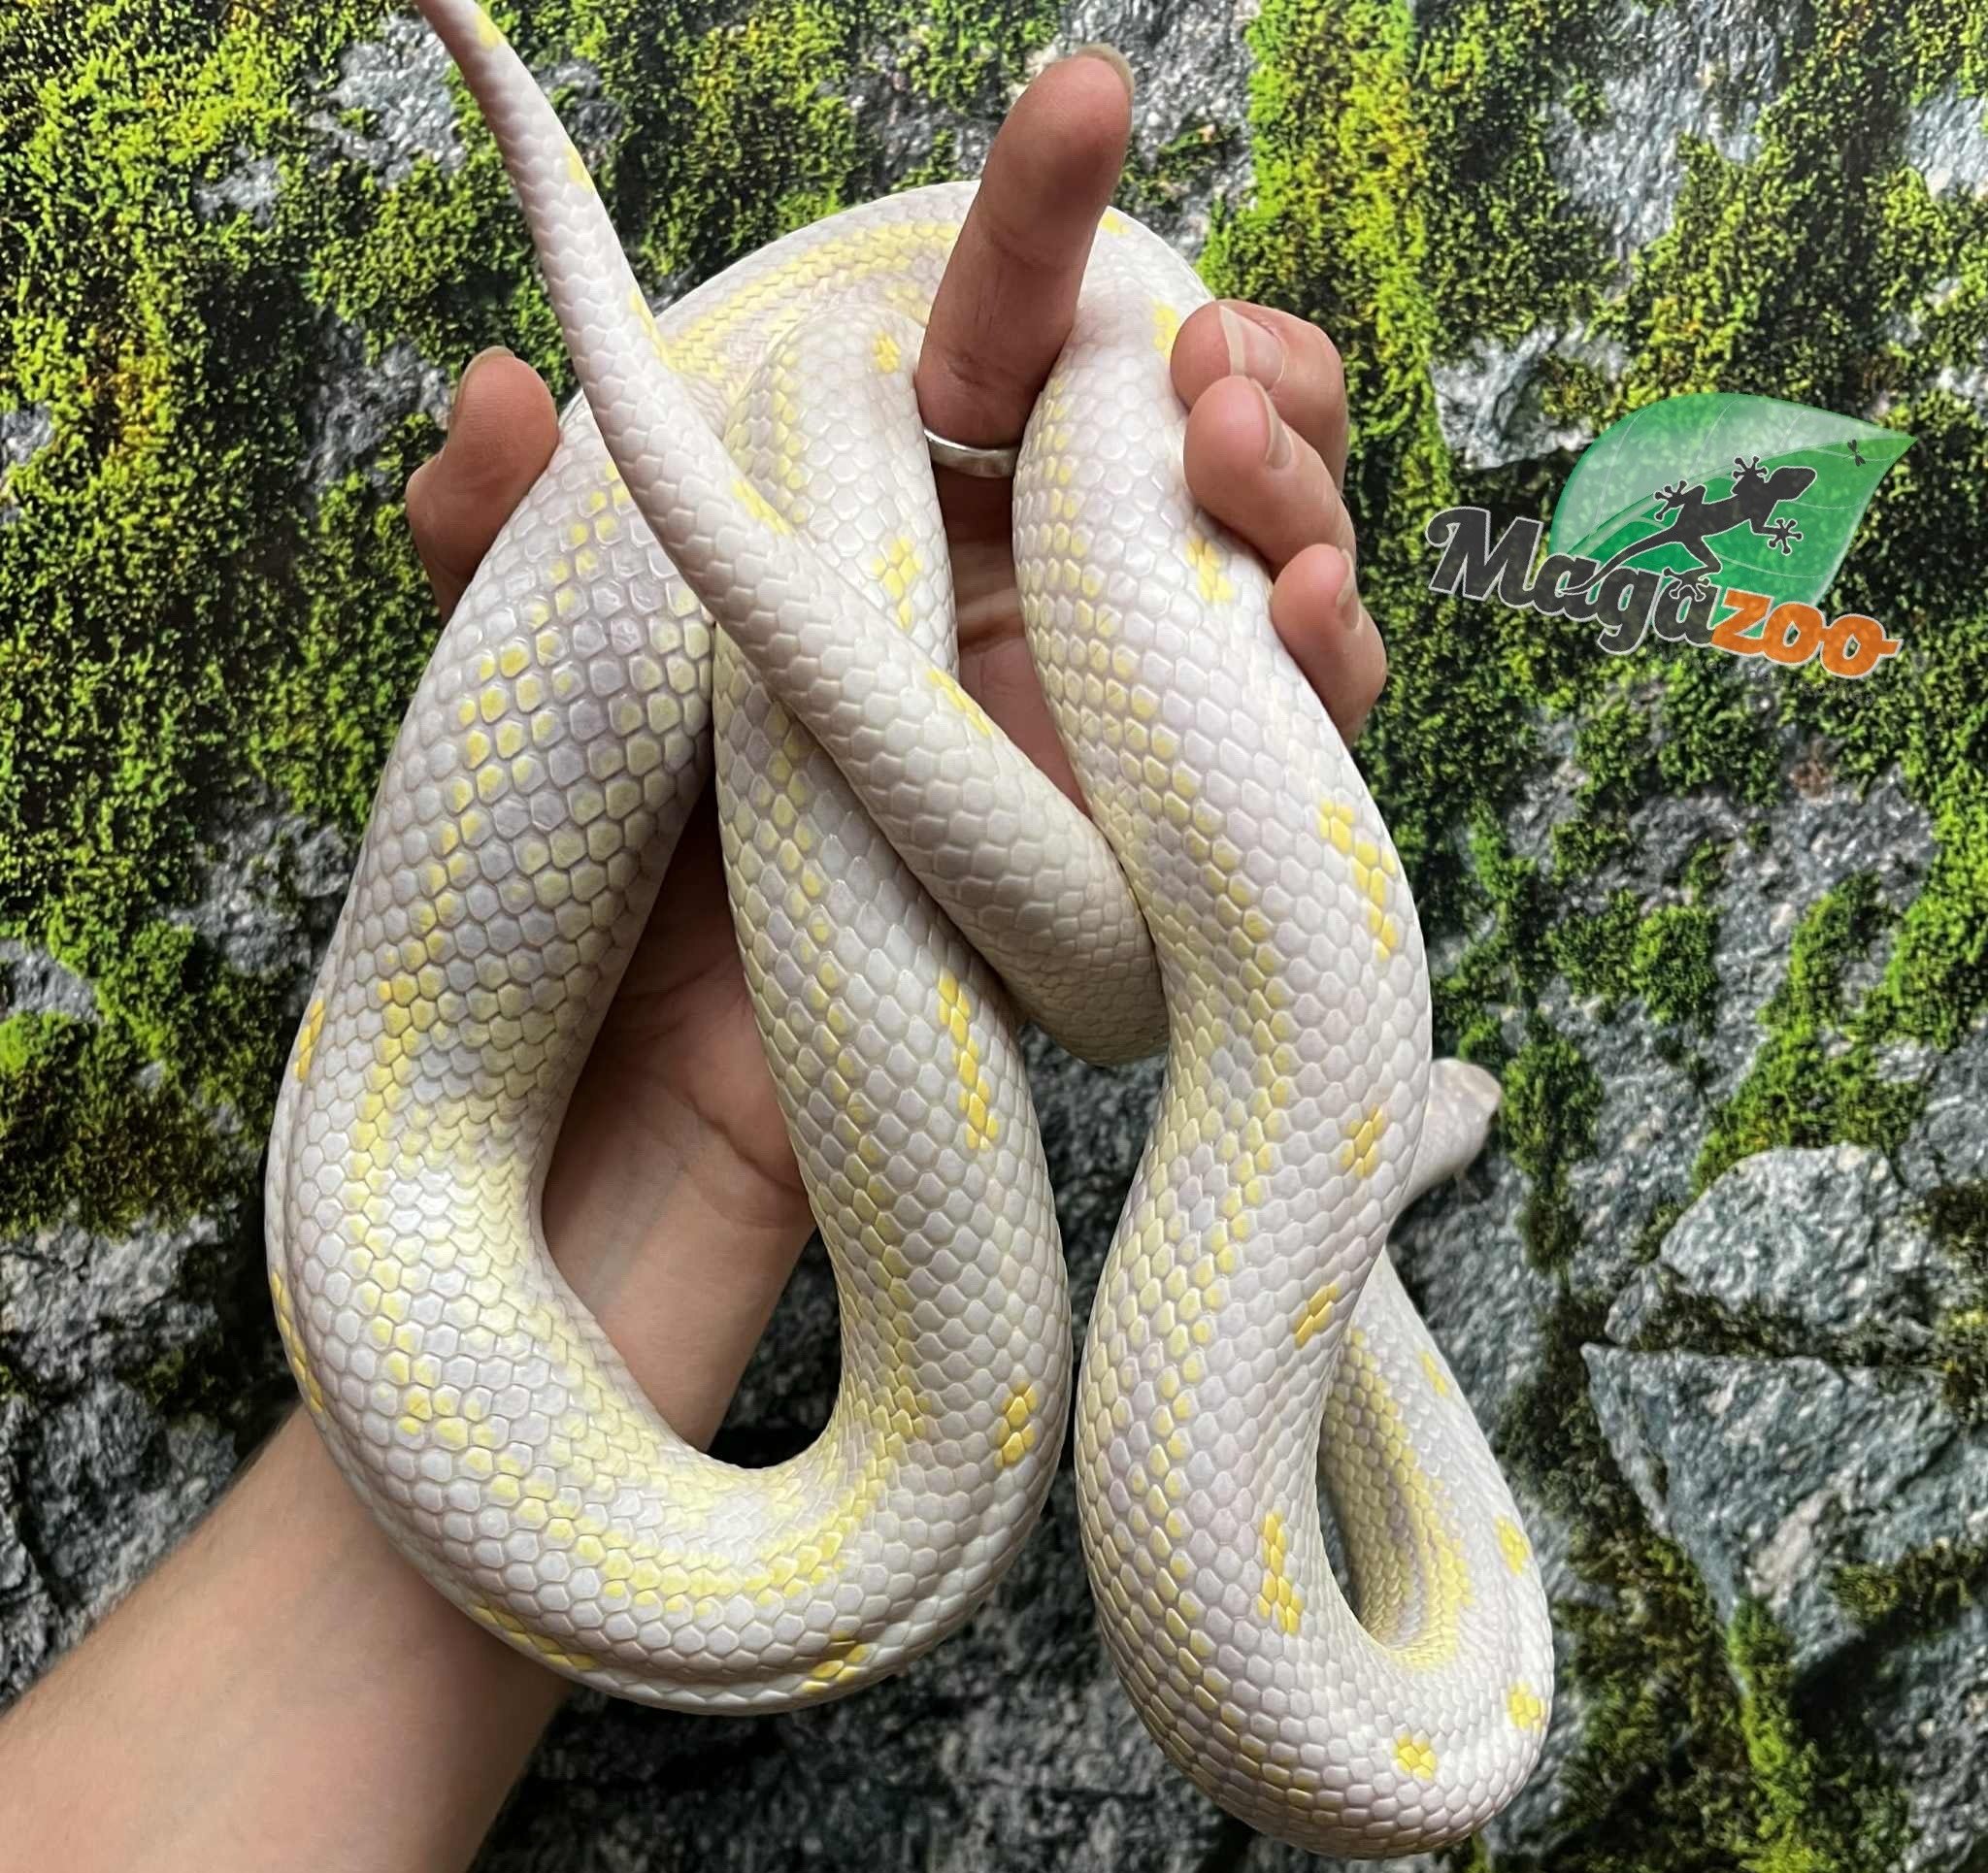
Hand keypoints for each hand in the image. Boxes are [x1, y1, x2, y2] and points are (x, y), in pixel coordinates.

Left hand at [403, 48, 1385, 1446]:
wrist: (635, 1121)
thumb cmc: (588, 880)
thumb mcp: (533, 676)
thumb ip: (509, 535)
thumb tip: (490, 395)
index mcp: (880, 525)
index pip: (989, 337)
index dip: (1039, 224)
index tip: (1076, 108)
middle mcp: (1007, 612)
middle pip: (1177, 444)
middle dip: (1232, 368)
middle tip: (1210, 368)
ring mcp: (1091, 737)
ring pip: (1258, 578)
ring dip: (1295, 499)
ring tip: (1249, 462)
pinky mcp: (1145, 858)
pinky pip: (1276, 751)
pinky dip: (1323, 676)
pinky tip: (1313, 622)